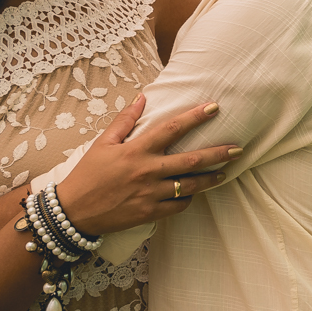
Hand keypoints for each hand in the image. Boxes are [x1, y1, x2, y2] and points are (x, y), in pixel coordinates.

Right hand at [56, 94, 241, 235]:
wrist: (73, 212)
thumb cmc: (87, 174)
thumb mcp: (103, 143)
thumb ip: (125, 120)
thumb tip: (142, 97)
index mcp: (136, 150)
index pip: (172, 128)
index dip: (195, 117)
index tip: (214, 107)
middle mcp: (147, 171)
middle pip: (191, 161)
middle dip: (218, 154)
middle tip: (238, 148)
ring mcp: (150, 194)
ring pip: (190, 186)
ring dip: (211, 179)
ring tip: (225, 172)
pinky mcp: (150, 213)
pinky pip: (178, 206)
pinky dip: (188, 199)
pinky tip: (194, 193)